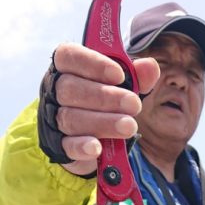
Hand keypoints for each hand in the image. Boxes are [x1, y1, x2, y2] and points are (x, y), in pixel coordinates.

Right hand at [52, 42, 159, 175]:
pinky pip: (67, 145)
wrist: (92, 139)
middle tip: (134, 105)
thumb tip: (150, 67)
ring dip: (102, 122)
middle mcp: (55, 91)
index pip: (70, 56)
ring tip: (129, 127)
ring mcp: (54, 119)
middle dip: (105, 97)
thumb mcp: (122, 86)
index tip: (119, 75)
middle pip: (70, 89)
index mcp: (67, 67)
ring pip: (70, 118)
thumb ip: (135, 76)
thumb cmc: (106, 102)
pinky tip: (97, 148)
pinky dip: (83, 146)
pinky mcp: (60, 146)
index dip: (93, 64)